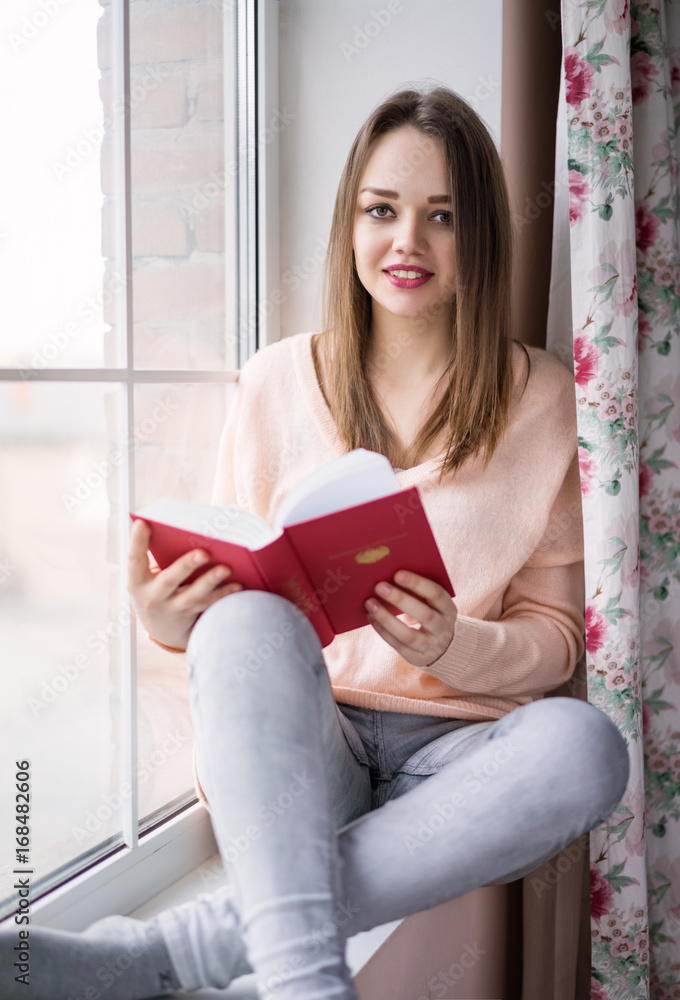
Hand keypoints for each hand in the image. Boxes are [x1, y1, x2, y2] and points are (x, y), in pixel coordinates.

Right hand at [127, 518, 243, 650]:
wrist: (160, 627)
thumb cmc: (156, 586)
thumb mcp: (147, 575)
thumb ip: (158, 556)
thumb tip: (186, 532)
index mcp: (136, 580)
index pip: (134, 560)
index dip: (136, 542)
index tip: (143, 522)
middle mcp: (151, 597)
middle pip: (168, 581)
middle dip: (186, 566)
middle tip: (204, 552)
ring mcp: (170, 609)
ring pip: (192, 596)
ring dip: (210, 581)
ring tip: (226, 568)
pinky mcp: (188, 616)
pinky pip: (207, 604)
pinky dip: (223, 594)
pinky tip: (237, 584)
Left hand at [364, 570, 456, 667]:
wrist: (441, 648)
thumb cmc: (430, 614)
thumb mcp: (432, 604)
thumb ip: (418, 592)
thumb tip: (389, 574)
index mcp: (449, 610)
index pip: (436, 594)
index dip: (418, 583)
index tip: (397, 574)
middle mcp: (443, 629)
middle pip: (424, 615)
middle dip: (400, 599)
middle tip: (379, 586)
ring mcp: (431, 646)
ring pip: (408, 635)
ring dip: (386, 618)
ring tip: (370, 603)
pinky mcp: (416, 658)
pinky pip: (397, 645)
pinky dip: (382, 630)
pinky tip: (371, 616)